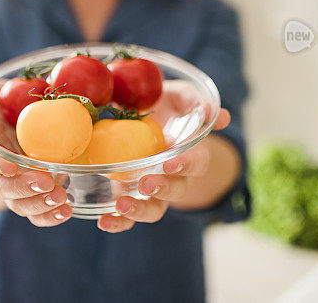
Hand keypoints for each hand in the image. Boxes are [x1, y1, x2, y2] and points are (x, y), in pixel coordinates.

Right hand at [0, 82, 72, 225]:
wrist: (27, 118)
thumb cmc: (7, 103)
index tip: (9, 166)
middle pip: (0, 187)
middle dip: (22, 187)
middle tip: (46, 181)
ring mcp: (13, 185)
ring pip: (18, 204)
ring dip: (38, 204)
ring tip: (61, 197)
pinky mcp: (32, 195)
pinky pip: (36, 213)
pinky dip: (50, 217)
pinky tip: (65, 211)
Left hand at [97, 80, 231, 232]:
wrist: (139, 115)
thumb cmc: (164, 104)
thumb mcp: (178, 95)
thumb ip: (194, 101)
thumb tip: (213, 111)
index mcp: (190, 153)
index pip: (196, 162)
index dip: (185, 164)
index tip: (170, 162)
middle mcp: (174, 177)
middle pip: (176, 190)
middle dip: (162, 188)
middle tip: (146, 183)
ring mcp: (151, 189)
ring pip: (153, 209)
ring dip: (140, 211)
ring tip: (122, 205)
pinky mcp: (128, 195)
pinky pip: (126, 216)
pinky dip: (117, 222)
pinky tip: (103, 222)